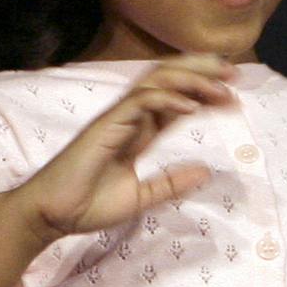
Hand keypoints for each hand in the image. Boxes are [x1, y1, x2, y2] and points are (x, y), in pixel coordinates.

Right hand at [0, 56, 231, 286]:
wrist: (51, 215)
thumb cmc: (87, 204)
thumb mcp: (140, 197)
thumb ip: (170, 183)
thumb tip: (206, 172)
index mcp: (138, 130)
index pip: (176, 100)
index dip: (205, 93)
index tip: (234, 95)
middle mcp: (130, 117)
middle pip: (169, 80)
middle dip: (202, 71)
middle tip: (235, 71)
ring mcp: (117, 117)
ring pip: (157, 82)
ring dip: (190, 80)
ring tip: (221, 85)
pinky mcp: (106, 124)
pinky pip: (140, 102)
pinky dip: (167, 100)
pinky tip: (191, 107)